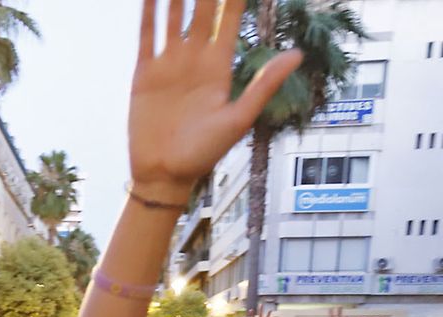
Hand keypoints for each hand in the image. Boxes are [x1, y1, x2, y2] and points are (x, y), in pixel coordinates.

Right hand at [128, 0, 301, 202]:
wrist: (164, 175)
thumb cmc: (204, 154)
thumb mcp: (238, 119)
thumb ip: (264, 85)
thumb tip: (297, 54)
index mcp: (219, 68)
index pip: (229, 19)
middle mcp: (195, 60)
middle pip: (202, 10)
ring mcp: (169, 65)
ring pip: (173, 16)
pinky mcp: (145, 74)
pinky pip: (147, 35)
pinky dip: (148, 12)